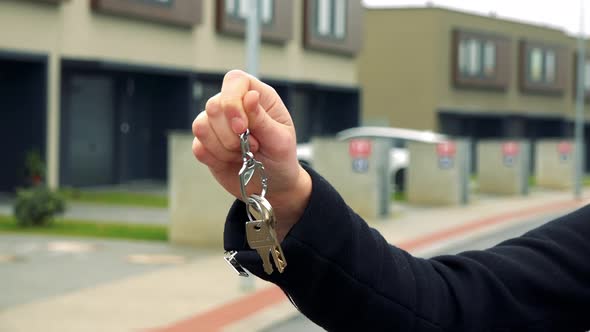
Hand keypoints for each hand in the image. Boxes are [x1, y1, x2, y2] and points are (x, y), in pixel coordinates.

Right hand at [192, 70, 311, 240]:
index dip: (232, 100)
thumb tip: (250, 95)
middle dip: (230, 134)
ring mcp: (218, 124)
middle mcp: (235, 106)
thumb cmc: (282, 159)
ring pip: (201, 125)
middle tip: (252, 147)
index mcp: (258, 97)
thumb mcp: (280, 141)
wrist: (274, 186)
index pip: (235, 81)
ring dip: (223, 148)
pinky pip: (198, 146)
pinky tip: (231, 162)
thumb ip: (263, 120)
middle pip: (214, 105)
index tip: (242, 127)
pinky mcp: (207, 144)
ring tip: (243, 155)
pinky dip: (215, 158)